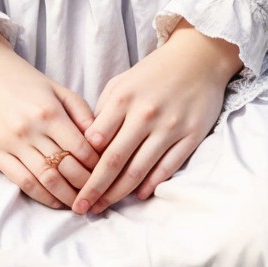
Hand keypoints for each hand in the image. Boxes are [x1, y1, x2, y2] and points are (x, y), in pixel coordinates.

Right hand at [0, 22, 101, 208]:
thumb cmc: (20, 78)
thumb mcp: (55, 88)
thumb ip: (80, 111)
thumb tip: (101, 138)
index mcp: (50, 112)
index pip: (82, 149)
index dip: (98, 166)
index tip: (107, 174)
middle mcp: (31, 130)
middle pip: (66, 168)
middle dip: (86, 186)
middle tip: (98, 195)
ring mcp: (11, 143)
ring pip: (46, 179)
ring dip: (67, 196)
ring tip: (80, 204)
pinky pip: (22, 182)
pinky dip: (42, 196)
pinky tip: (56, 201)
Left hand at [70, 21, 241, 215]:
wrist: (199, 58)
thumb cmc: (154, 73)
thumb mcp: (122, 83)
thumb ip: (104, 111)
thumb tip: (88, 144)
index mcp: (123, 99)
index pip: (95, 141)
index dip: (80, 165)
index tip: (69, 181)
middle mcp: (145, 115)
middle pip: (113, 161)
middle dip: (93, 189)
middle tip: (80, 208)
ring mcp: (169, 127)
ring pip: (138, 170)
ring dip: (118, 193)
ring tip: (104, 206)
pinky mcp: (190, 136)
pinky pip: (167, 168)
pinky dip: (150, 184)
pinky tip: (138, 195)